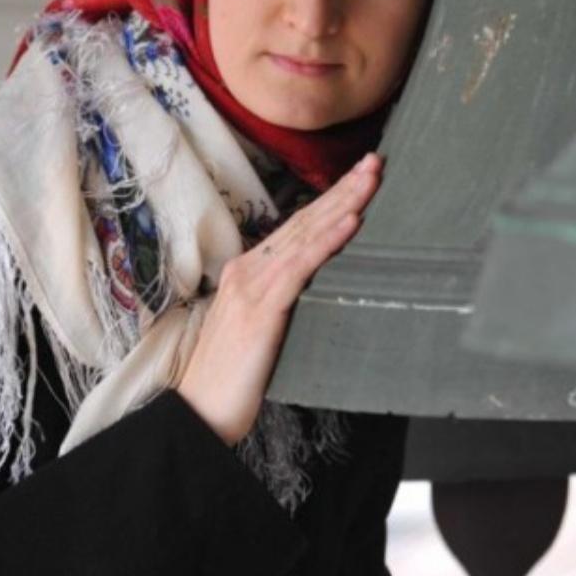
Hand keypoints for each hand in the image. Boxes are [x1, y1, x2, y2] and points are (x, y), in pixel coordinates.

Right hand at [173, 153, 380, 444]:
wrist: (199, 413)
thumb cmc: (231, 379)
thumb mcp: (262, 329)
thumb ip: (284, 301)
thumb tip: (320, 287)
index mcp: (247, 272)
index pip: (297, 227)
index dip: (329, 200)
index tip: (360, 177)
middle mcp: (248, 270)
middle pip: (305, 221)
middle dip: (343, 189)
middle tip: (376, 161)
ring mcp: (253, 287)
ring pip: (306, 235)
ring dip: (343, 204)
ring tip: (372, 179)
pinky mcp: (262, 309)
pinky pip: (302, 268)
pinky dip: (328, 242)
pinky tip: (352, 222)